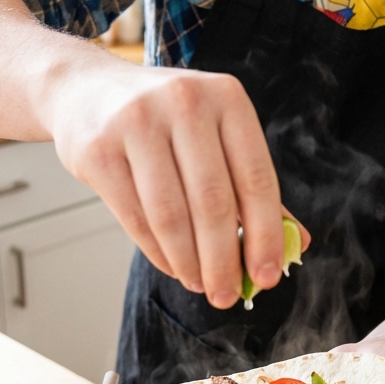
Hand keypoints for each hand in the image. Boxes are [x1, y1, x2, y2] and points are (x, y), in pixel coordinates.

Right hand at [49, 60, 308, 308]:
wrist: (86, 89)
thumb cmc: (164, 118)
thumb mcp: (215, 131)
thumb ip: (252, 183)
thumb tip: (298, 242)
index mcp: (226, 97)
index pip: (256, 177)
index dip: (266, 234)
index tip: (268, 276)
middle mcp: (184, 102)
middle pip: (213, 202)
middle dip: (224, 260)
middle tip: (228, 295)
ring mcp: (137, 123)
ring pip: (172, 215)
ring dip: (190, 262)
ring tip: (200, 283)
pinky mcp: (99, 150)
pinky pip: (135, 217)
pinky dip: (158, 252)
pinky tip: (173, 265)